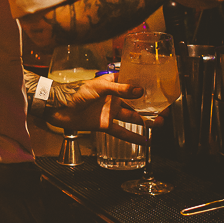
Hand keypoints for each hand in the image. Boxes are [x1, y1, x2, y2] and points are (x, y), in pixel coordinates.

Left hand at [44, 75, 160, 144]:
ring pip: (132, 117)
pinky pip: (121, 131)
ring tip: (160, 123)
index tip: (159, 87)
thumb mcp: (100, 87)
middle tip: (165, 109)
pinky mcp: (104, 124)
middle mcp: (112, 97)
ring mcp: (109, 111)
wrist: (58, 108)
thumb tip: (139, 91)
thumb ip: (120, 90)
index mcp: (112, 83)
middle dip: (150, 105)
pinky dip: (132, 136)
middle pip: (135, 102)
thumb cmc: (75, 92)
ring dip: (145, 121)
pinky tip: (144, 140)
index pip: (131, 82)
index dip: (145, 84)